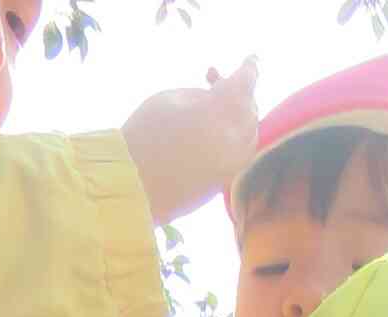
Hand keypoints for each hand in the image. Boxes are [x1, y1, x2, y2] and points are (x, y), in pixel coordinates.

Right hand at [122, 58, 258, 225]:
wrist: (136, 185)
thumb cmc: (147, 133)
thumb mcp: (175, 98)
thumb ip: (204, 94)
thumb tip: (221, 97)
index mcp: (222, 110)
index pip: (245, 83)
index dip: (249, 69)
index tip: (251, 60)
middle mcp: (236, 138)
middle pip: (249, 108)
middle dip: (237, 93)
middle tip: (213, 81)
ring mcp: (234, 163)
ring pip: (248, 131)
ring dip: (237, 115)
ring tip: (211, 108)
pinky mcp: (226, 180)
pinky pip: (240, 151)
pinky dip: (233, 136)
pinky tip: (213, 130)